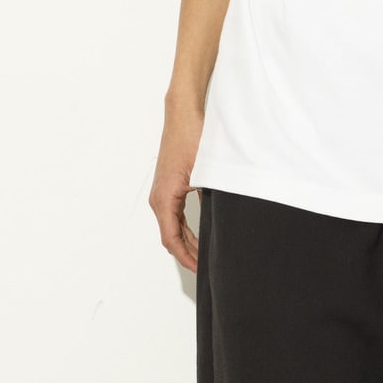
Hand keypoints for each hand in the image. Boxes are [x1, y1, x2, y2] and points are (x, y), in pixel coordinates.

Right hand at [150, 97, 205, 270]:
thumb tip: (223, 223)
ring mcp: (163, 191)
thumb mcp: (206, 172)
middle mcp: (159, 197)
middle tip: (208, 268)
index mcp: (164, 198)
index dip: (187, 258)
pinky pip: (175, 214)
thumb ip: (212, 200)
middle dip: (189, 254)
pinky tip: (202, 233)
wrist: (184, 112)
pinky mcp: (170, 185)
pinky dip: (186, 228)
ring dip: (188, 242)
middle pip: (172, 236)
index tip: (201, 270)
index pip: (172, 239)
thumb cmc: (192, 136)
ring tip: (206, 255)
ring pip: (173, 226)